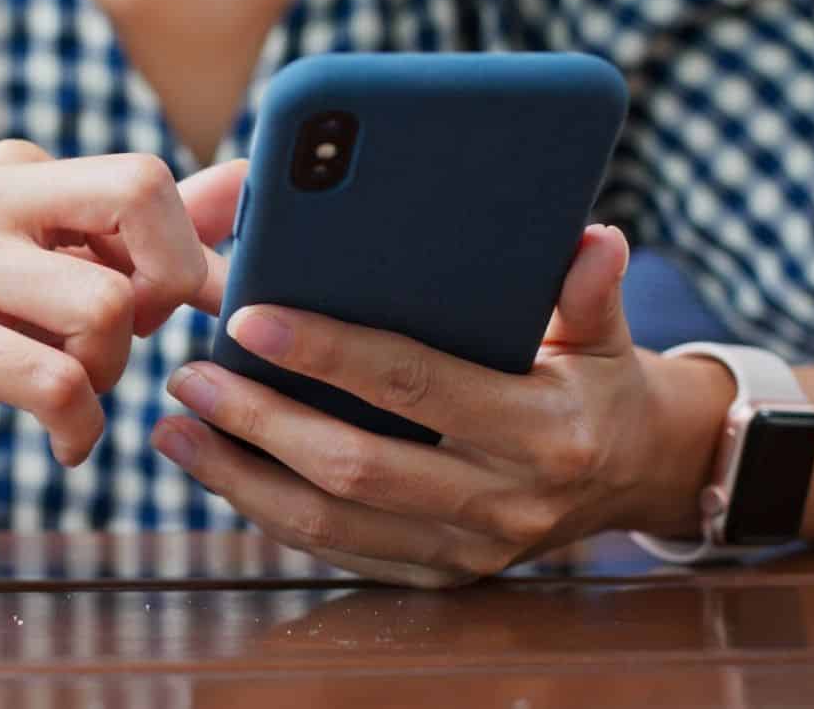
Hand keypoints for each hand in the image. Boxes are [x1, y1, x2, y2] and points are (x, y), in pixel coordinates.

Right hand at [0, 140, 247, 479]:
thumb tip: (245, 183)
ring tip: (76, 395)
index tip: (165, 310)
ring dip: (112, 372)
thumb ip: (142, 228)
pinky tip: (63, 440)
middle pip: (138, 200)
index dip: (183, 254)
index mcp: (13, 171)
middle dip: (167, 287)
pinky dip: (79, 427)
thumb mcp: (45, 269)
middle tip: (134, 339)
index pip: (145, 179)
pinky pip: (56, 382)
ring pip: (105, 306)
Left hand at [152, 225, 732, 587]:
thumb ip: (588, 288)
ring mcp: (469, 550)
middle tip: (189, 377)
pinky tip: (222, 472)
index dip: (327, 353)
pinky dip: (272, 515)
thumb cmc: (601, 383)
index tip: (247, 318)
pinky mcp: (441, 576)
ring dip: (243, 480)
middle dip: (260, 422)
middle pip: (356, 467)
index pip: (414, 385)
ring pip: (333, 526)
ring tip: (175, 432)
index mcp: (542, 430)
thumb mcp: (606, 332)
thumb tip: (595, 237)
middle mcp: (502, 500)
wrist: (638, 477)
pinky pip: (341, 554)